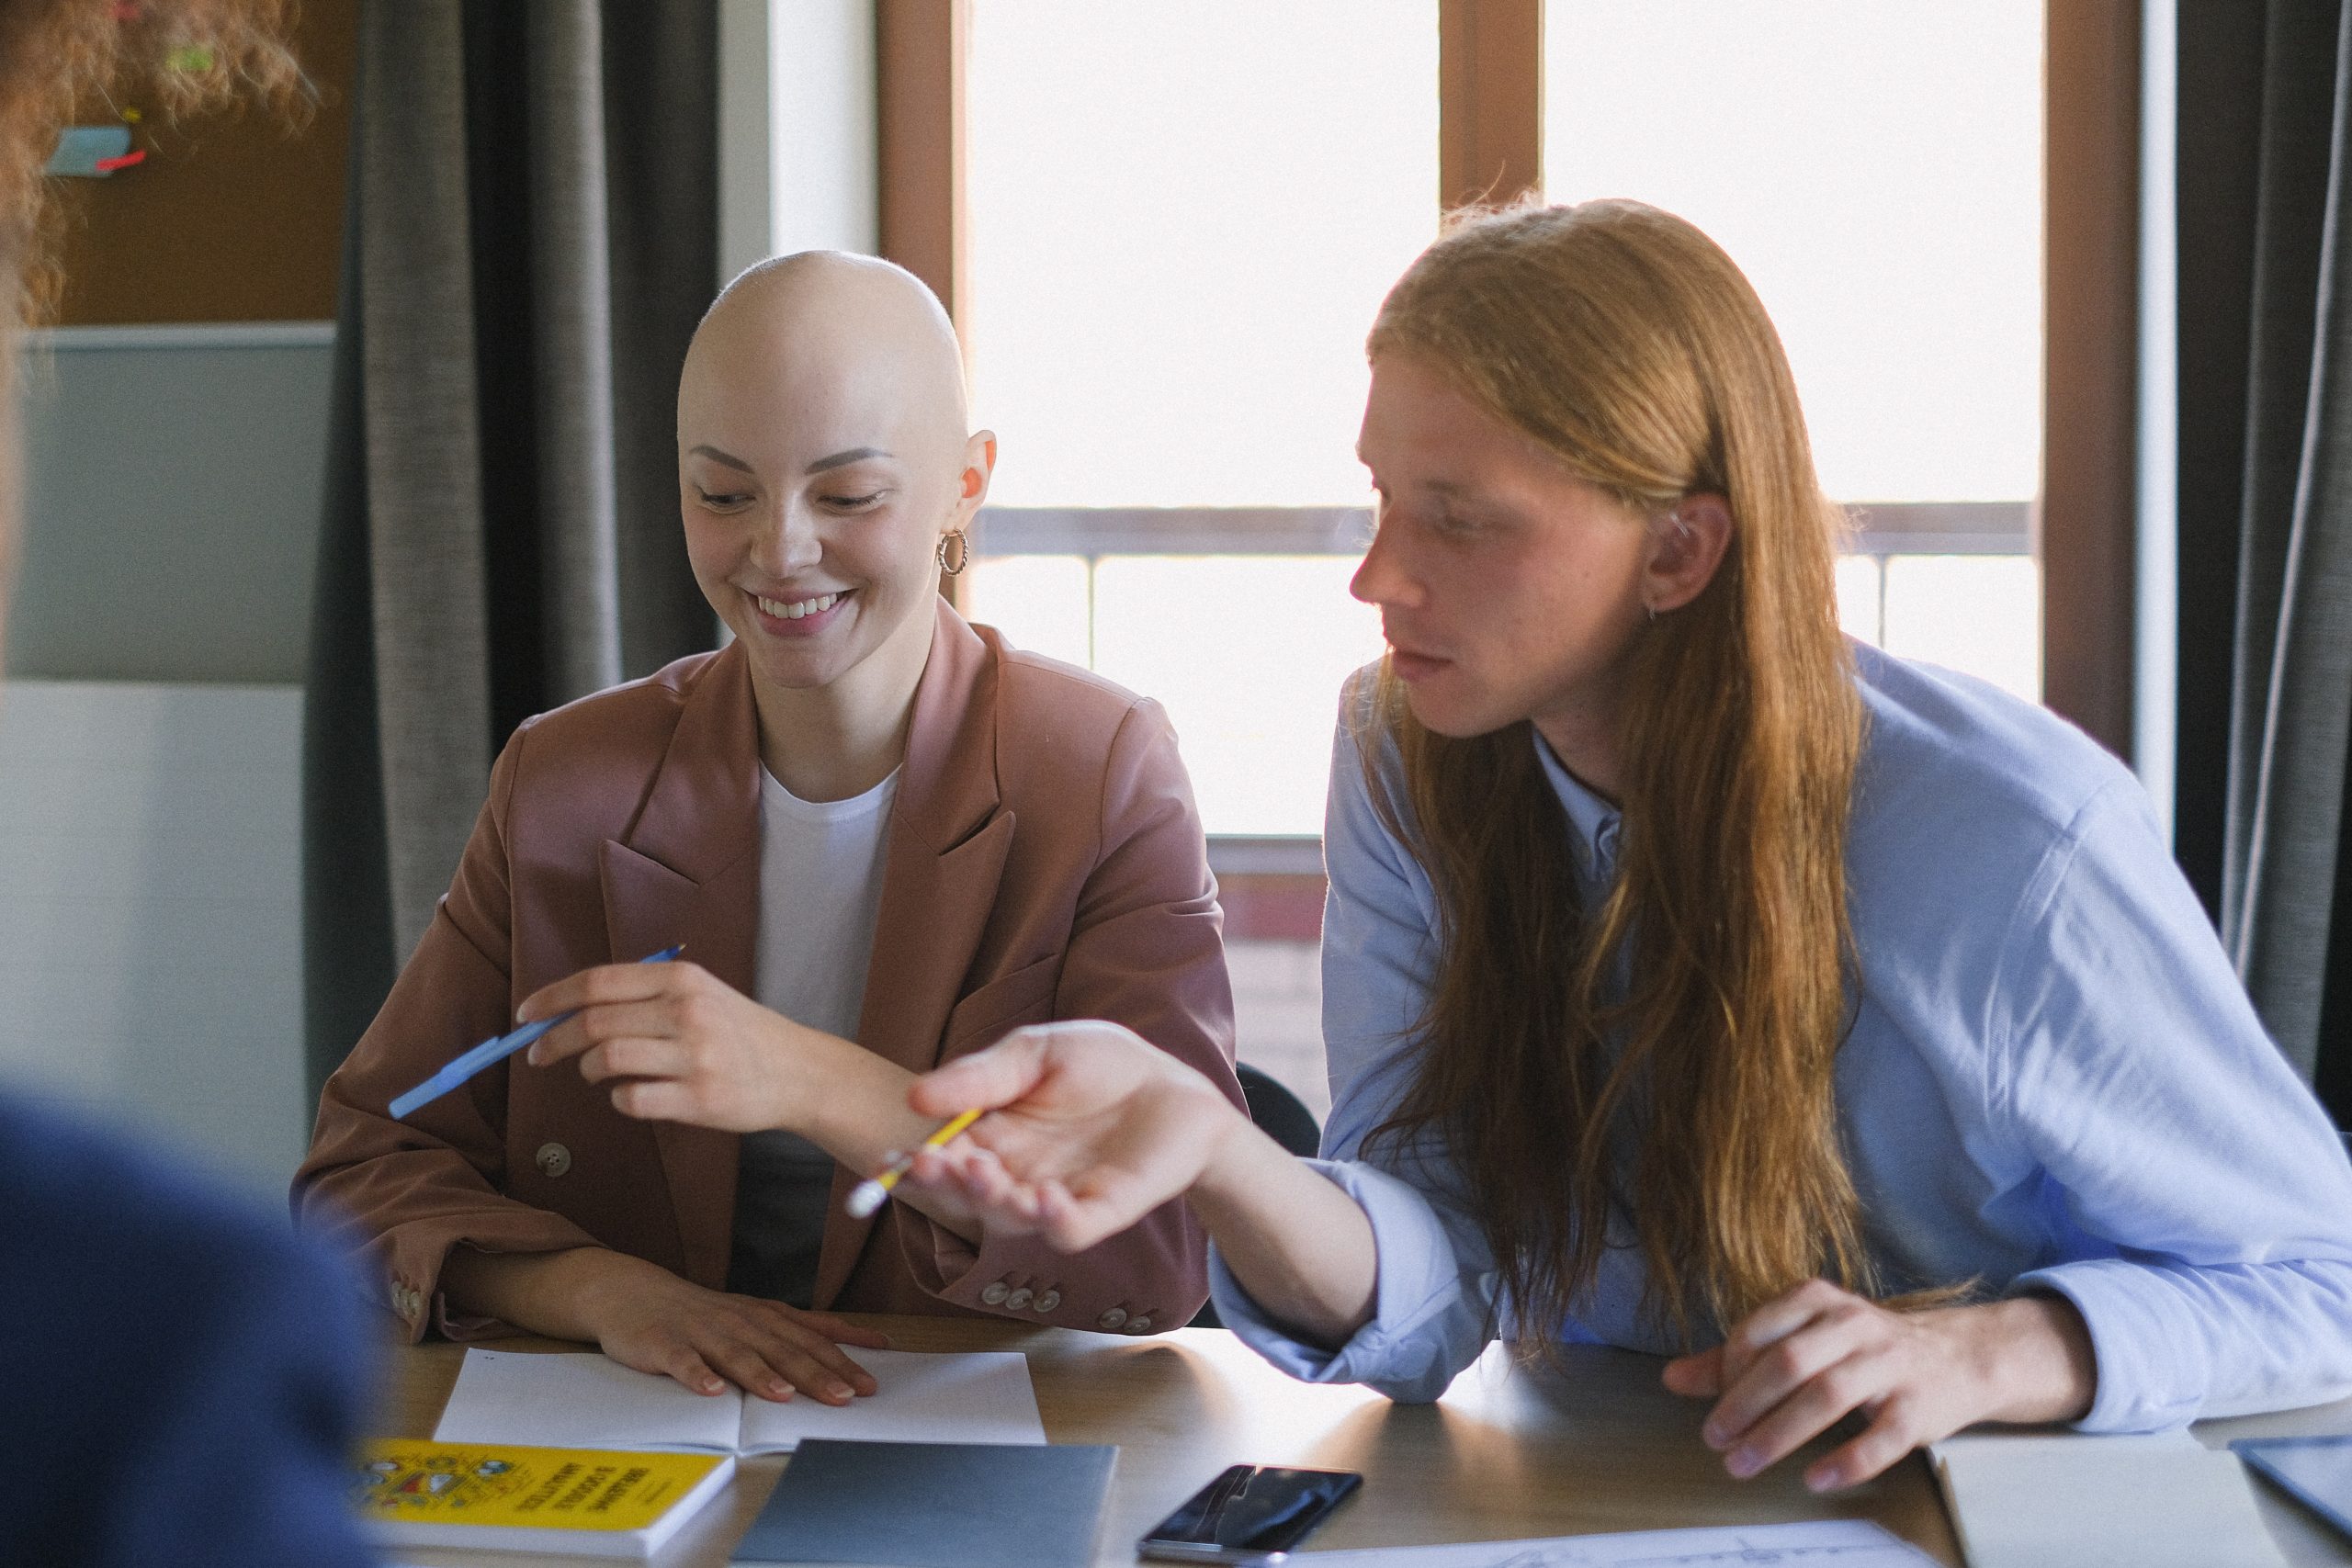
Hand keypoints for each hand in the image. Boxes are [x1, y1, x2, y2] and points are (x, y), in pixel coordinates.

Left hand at [520, 960, 838, 1132]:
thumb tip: (568, 1011)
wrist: (798, 1071)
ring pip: (607, 1060)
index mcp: (682, 979)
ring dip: (588, 1071)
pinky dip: (620, 1099)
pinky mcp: (699, 1098)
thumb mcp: (700, 994)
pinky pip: (631, 1100)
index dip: (553, 998)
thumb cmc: (739, 1033)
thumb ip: (644, 997)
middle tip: (539, 1055)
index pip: (598, 982)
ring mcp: (695, 1057)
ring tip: (597, 1074)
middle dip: (554, 1040)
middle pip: (594, 1022)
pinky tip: (633, 1095)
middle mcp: (687, 1012)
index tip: (527, 1015)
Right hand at [574, 1251, 893, 1403]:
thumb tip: (856, 1340)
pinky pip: (682, 1361)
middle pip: (782, 1349)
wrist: (631, 1291)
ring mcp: (701, 1332)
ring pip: (737, 1354)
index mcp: (762, 1316)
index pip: (811, 1338)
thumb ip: (802, 1329)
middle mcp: (738, 1322)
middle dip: (816, 1373)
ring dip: (761, 1373)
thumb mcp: (756, 1314)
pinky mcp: (664, 1344)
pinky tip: (710, 1390)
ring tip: (784, 1394)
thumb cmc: (702, 1312)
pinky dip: (697, 1374)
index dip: (843, 1358)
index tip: (872, 1380)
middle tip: (845, 1395)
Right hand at [896, 1020, 1246, 1251]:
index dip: (913, 1165)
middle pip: (967, 1196)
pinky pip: (1070, 1229)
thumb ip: (981, 1076)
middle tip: (929, 1163)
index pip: (942, 1161)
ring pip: (1012, 1220)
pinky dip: (1053, 1220)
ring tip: (981, 1172)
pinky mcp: (1103, 1211)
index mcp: (992, 1138)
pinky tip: (1045, 1197)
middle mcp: (1017, 1175)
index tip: (888, 1159)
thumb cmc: (1101, 1067)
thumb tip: (915, 1097)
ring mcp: (1058, 1197)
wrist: (1175, 1084)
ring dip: (991, 1201)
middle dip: (943, 1184)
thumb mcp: (1033, 1054)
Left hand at [1660, 1280, 2096, 1490]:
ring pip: (1828, 1397)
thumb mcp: (1802, 1338)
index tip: (1712, 1405)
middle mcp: (1854, 1325)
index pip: (1760, 1330)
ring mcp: (1890, 1365)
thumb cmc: (1862, 1349)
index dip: (1729, 1370)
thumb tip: (1672, 1377)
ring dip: (1779, 1434)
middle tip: (1714, 1439)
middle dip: (1744, 1404)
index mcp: (1819, 1300)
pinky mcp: (1919, 1407)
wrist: (1956, 1357)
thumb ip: (1738, 1357)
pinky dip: (1846, 1460)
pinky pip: (1881, 1437)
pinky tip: (1814, 1478)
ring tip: (1744, 1463)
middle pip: (1789, 1363)